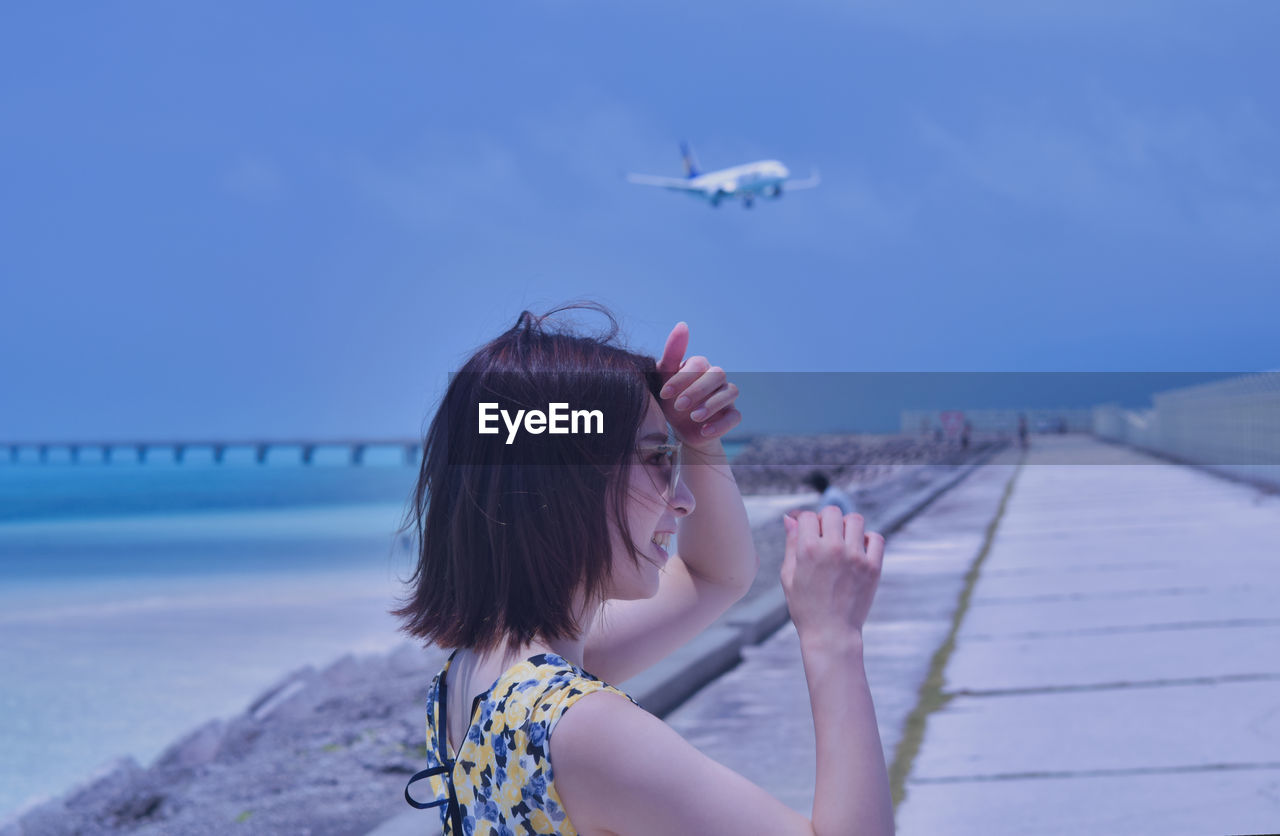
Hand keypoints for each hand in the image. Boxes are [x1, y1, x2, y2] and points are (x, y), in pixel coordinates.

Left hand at [655, 321, 741, 448]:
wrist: (680, 429)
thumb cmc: (670, 399)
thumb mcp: (664, 379)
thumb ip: (672, 354)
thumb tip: (683, 324)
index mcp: (700, 366)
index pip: (698, 364)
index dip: (681, 378)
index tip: (664, 393)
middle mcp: (716, 378)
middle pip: (717, 374)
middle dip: (697, 390)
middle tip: (679, 405)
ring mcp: (726, 396)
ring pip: (730, 392)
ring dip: (712, 404)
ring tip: (693, 417)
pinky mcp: (731, 415)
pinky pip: (735, 416)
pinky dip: (720, 424)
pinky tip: (704, 430)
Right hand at [780, 507, 884, 644]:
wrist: (830, 633)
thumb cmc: (805, 607)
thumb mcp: (788, 575)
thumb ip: (791, 543)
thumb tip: (789, 518)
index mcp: (808, 549)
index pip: (807, 516)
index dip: (803, 520)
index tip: (805, 527)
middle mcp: (833, 549)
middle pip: (832, 512)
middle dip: (825, 519)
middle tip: (824, 535)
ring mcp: (855, 557)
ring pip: (855, 520)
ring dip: (847, 526)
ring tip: (842, 541)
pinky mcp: (873, 567)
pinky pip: (876, 538)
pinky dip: (868, 540)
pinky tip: (858, 550)